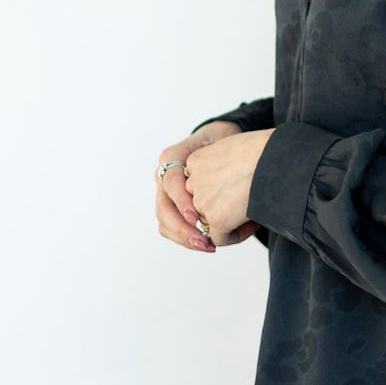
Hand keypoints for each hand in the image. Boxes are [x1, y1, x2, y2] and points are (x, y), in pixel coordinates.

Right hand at [155, 121, 262, 253]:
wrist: (217, 141)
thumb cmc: (222, 140)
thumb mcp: (222, 138)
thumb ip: (217, 151)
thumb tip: (213, 158)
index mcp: (172, 157)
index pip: (171, 182)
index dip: (182, 201)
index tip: (197, 217)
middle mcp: (162, 175)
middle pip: (163, 208)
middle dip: (182, 228)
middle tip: (204, 241)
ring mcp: (164, 192)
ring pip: (164, 222)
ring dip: (184, 238)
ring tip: (207, 246)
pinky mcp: (170, 205)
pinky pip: (170, 227)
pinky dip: (185, 238)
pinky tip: (206, 243)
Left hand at [183, 126, 274, 248]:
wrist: (275, 158)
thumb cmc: (264, 149)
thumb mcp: (233, 148)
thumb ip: (221, 163)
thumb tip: (227, 176)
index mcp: (196, 161)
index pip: (200, 184)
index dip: (220, 190)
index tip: (240, 187)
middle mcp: (194, 181)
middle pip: (203, 203)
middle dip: (222, 207)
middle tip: (246, 204)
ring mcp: (202, 201)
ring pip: (210, 221)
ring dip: (229, 222)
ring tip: (254, 213)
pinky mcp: (216, 218)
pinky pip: (220, 238)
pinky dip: (237, 235)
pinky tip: (255, 224)